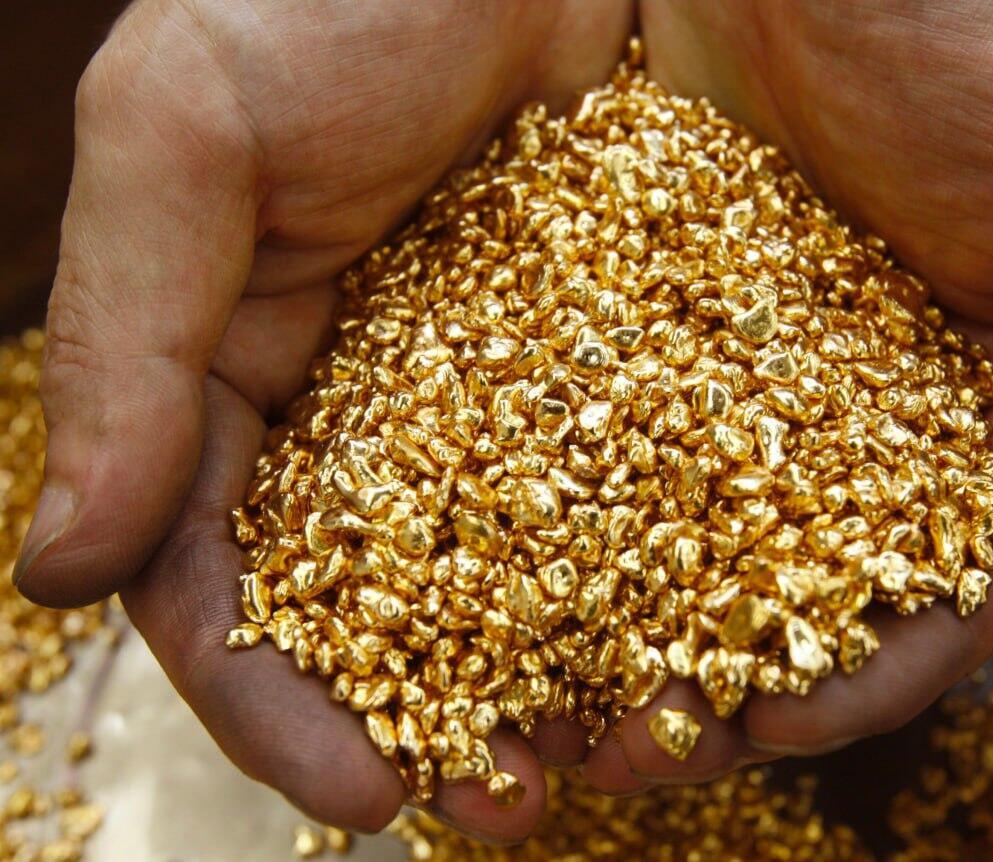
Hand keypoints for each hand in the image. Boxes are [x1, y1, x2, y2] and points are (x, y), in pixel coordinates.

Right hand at [14, 0, 630, 839]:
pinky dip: (645, 556)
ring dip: (550, 665)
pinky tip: (693, 623)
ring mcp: (488, 382)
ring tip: (613, 746)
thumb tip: (57, 571)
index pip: (223, 576)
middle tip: (504, 803)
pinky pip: (621, 472)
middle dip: (431, 714)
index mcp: (235, 377)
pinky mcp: (599, 347)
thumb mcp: (185, 135)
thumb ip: (123, 342)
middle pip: (379, 599)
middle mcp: (360, 403)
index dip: (277, 697)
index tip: (360, 791)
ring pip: (507, 558)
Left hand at [576, 0, 992, 794]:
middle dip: (716, 681)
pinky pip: (574, 432)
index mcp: (977, 405)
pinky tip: (480, 579)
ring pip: (670, 536)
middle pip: (786, 590)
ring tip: (534, 711)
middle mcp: (847, 410)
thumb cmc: (985, 12)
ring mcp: (725, 369)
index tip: (773, 716)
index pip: (936, 588)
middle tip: (631, 751)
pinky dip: (536, 516)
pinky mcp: (619, 313)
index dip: (865, 671)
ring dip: (610, 634)